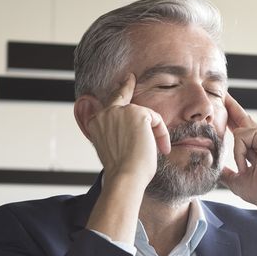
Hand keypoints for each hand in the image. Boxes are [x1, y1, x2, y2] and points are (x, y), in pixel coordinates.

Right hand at [82, 74, 170, 190]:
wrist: (125, 177)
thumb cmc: (121, 171)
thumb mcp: (112, 148)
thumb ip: (117, 132)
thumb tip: (132, 127)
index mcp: (95, 123)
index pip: (110, 103)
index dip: (121, 89)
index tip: (127, 79)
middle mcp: (105, 114)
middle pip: (125, 101)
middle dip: (130, 92)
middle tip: (131, 78)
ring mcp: (120, 111)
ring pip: (143, 115)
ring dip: (153, 132)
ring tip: (155, 150)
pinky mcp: (137, 113)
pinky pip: (155, 120)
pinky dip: (161, 134)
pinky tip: (160, 148)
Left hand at [220, 95, 256, 251]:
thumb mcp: (238, 180)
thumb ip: (227, 172)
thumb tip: (215, 170)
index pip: (243, 127)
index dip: (232, 116)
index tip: (224, 103)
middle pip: (243, 118)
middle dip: (230, 106)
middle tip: (221, 92)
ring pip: (239, 133)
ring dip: (238, 154)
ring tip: (247, 169)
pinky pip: (242, 137)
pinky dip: (241, 153)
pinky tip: (249, 165)